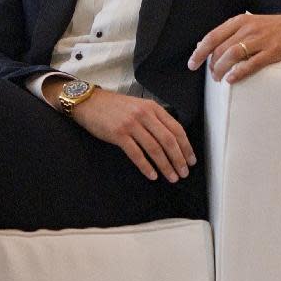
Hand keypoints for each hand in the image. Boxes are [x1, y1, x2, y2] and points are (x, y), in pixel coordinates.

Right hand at [71, 87, 196, 182]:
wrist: (89, 103)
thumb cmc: (114, 107)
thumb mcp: (138, 106)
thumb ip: (154, 118)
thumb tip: (171, 139)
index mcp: (152, 108)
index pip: (176, 129)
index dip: (186, 146)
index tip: (191, 160)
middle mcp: (144, 114)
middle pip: (168, 140)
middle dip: (179, 159)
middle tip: (184, 173)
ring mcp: (131, 124)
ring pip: (154, 148)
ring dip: (165, 165)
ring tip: (172, 177)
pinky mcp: (118, 134)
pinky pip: (136, 154)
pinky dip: (146, 166)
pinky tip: (152, 175)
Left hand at [187, 12, 280, 83]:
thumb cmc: (274, 30)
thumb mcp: (251, 24)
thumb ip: (232, 33)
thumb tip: (207, 46)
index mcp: (240, 21)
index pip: (213, 36)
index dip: (200, 52)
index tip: (192, 65)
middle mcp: (248, 28)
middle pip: (220, 48)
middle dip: (212, 65)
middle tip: (212, 76)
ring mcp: (261, 39)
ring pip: (232, 55)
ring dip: (222, 69)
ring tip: (219, 80)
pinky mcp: (274, 50)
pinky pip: (252, 63)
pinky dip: (239, 72)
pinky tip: (232, 79)